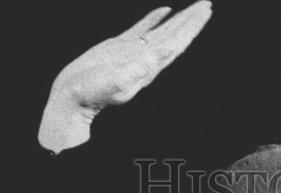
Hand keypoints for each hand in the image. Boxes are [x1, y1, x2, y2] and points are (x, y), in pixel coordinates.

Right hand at [38, 1, 212, 152]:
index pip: (177, 42)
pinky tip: (165, 11)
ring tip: (194, 7)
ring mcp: (134, 52)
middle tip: (206, 4)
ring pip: (162, 31)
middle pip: (175, 35)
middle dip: (191, 20)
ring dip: (179, 19)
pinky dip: (155, 18)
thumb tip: (169, 50)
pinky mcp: (120, 46)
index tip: (205, 11)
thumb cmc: (93, 93)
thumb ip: (145, 67)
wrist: (73, 96)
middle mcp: (146, 59)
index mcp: (149, 66)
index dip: (192, 27)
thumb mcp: (121, 81)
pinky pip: (143, 28)